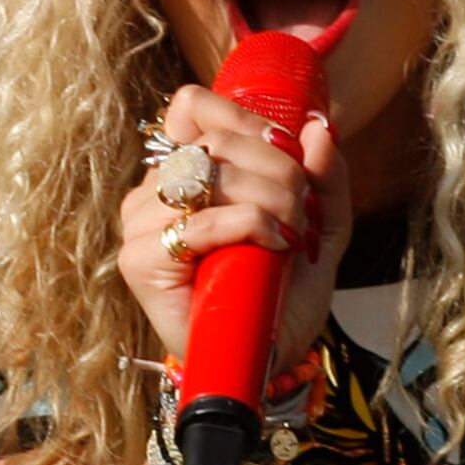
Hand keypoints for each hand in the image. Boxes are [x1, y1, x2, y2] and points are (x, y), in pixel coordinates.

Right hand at [114, 87, 352, 371]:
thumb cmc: (281, 292)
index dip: (244, 118)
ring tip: (291, 232)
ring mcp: (141, 224)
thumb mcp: (320, 227)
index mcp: (184, 170)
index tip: (287, 151)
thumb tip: (320, 127)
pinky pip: (200, 222)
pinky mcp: (140, 260)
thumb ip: (324, 177)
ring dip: (268, 198)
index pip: (193, 106)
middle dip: (278, 169)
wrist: (266, 358)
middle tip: (303, 209)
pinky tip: (272, 246)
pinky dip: (248, 225)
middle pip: (214, 141)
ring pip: (208, 176)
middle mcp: (154, 190)